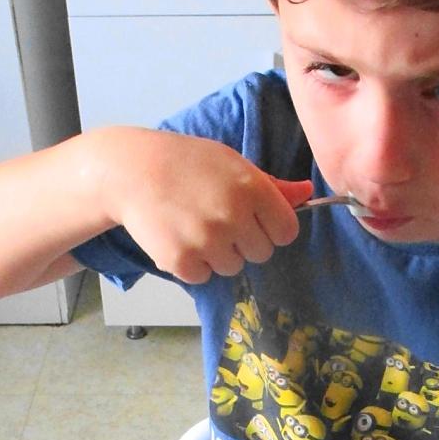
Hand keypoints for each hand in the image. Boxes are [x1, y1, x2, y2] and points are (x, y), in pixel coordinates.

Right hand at [94, 127, 312, 283]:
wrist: (131, 171)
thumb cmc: (185, 163)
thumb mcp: (231, 163)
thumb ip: (272, 185)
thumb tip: (308, 193)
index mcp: (253, 188)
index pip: (287, 231)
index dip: (271, 229)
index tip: (254, 221)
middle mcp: (234, 215)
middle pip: (261, 253)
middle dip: (243, 242)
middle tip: (216, 220)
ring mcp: (208, 240)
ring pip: (232, 267)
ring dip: (217, 254)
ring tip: (194, 226)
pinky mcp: (182, 260)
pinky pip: (204, 276)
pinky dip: (193, 264)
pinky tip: (179, 238)